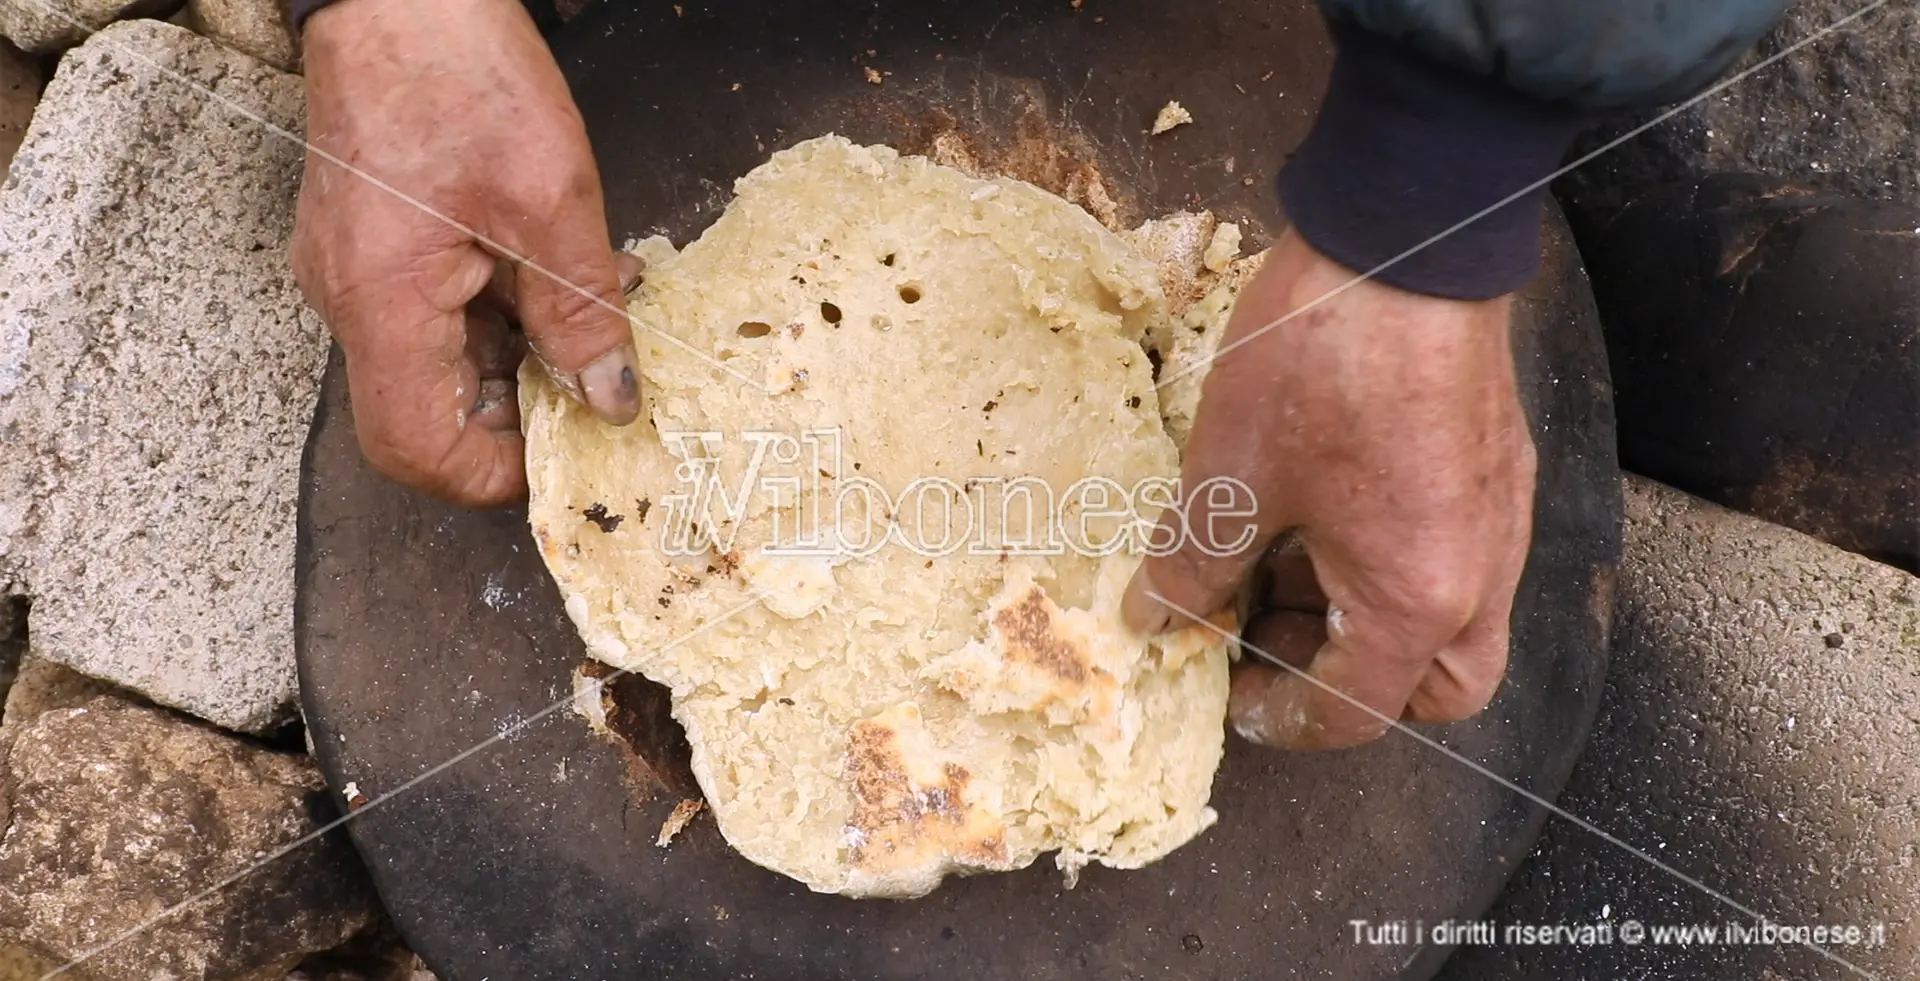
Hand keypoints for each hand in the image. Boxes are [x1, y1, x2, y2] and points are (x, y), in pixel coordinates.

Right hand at [291, 0, 639, 505]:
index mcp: (381, 301)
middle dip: (523, 414)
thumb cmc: (459, 75)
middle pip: (431, 416)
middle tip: (603, 385)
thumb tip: (610, 400)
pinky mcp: (376, 251)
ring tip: (597, 312)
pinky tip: (560, 277)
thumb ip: (582, 310)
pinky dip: (504, 315)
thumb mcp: (550, 199)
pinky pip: (437, 318)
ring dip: (524, 358)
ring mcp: (358, 277)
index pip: (417, 448)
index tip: (571, 453)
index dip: (495, 473)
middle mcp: (351, 302)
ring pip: (442, 367)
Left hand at [1125, 229, 1535, 749]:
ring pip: (1447, 622)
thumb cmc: (1320, 359)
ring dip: (1361, 617)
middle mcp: (1479, 576)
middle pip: (1431, 688)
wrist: (1405, 236)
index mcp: (1417, 601)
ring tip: (1275, 559)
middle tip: (1268, 634)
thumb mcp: (1230, 473)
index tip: (1227, 692)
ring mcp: (1500, 520)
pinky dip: (1388, 562)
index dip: (1279, 719)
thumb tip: (1156, 617)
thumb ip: (1193, 564)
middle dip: (1349, 683)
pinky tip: (1317, 508)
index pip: (1354, 715)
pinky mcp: (1496, 468)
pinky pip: (1454, 555)